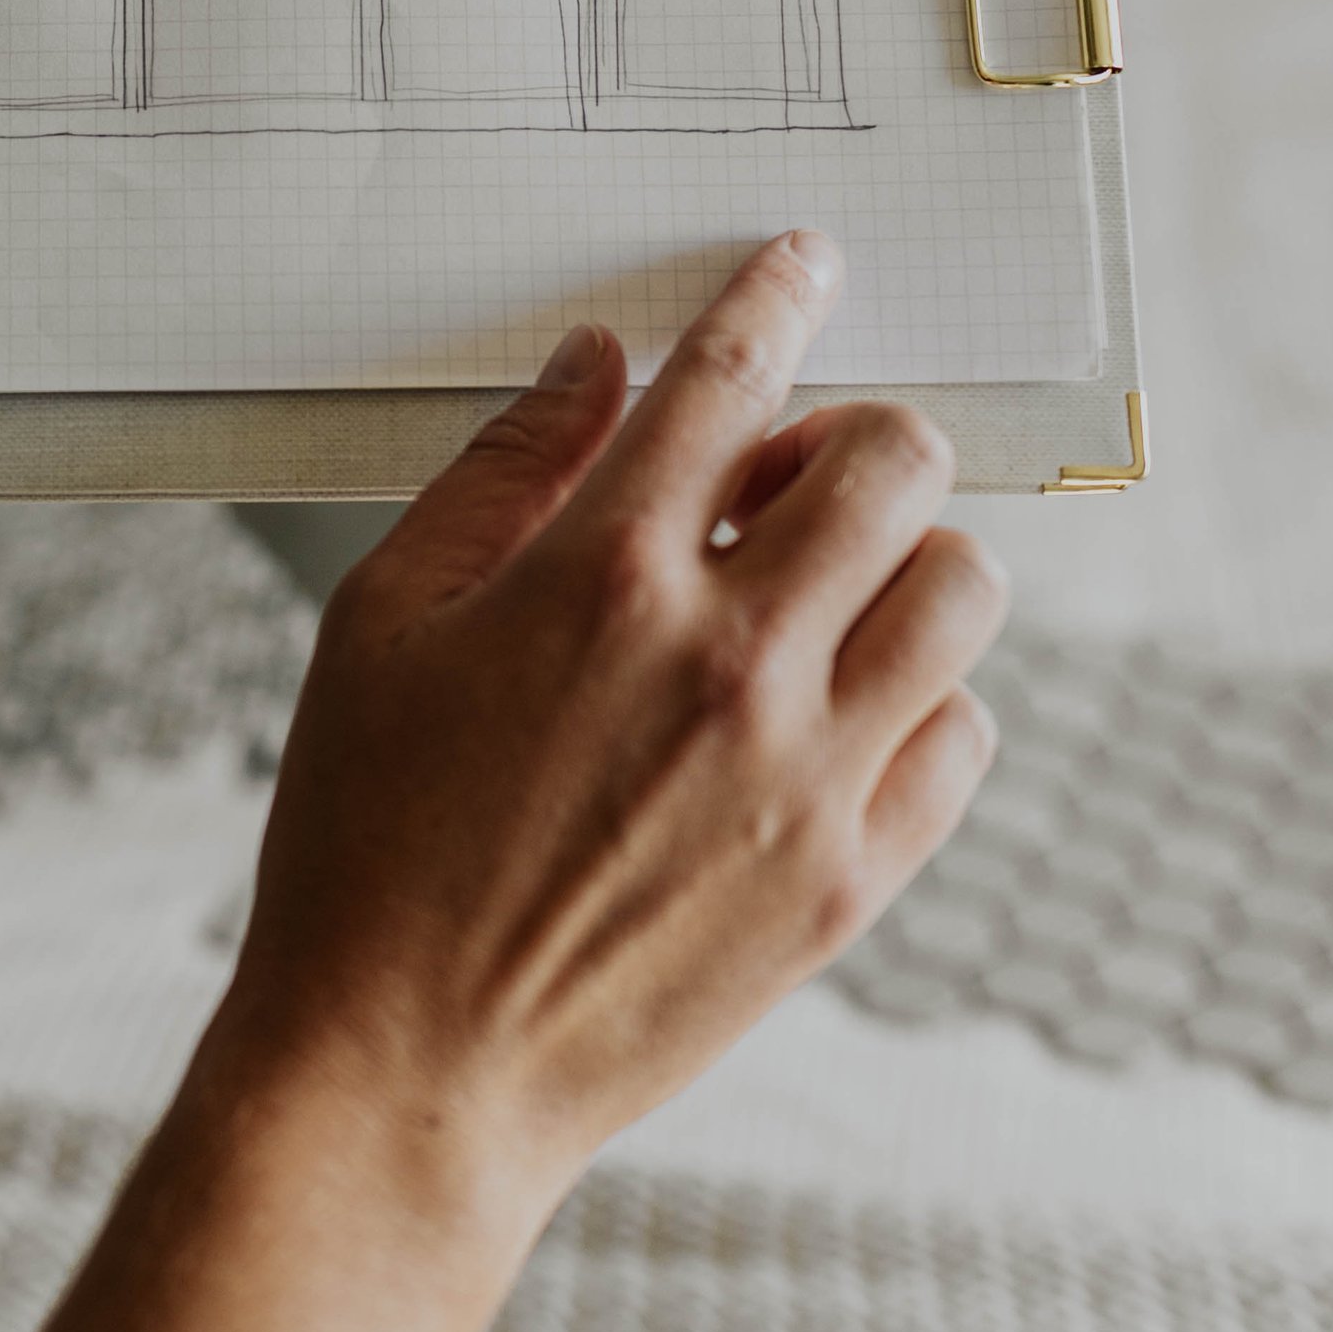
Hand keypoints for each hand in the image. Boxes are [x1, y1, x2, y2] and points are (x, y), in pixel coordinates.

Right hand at [218, 233, 1001, 1213]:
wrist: (410, 1068)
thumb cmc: (368, 839)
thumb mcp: (383, 620)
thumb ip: (499, 474)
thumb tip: (594, 365)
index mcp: (602, 573)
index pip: (734, 376)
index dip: (778, 295)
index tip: (804, 263)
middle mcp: (729, 656)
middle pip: (896, 460)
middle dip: (860, 431)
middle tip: (794, 474)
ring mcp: (807, 774)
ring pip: (963, 588)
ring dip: (909, 558)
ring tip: (830, 593)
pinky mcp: (851, 880)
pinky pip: (964, 735)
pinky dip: (923, 698)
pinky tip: (838, 712)